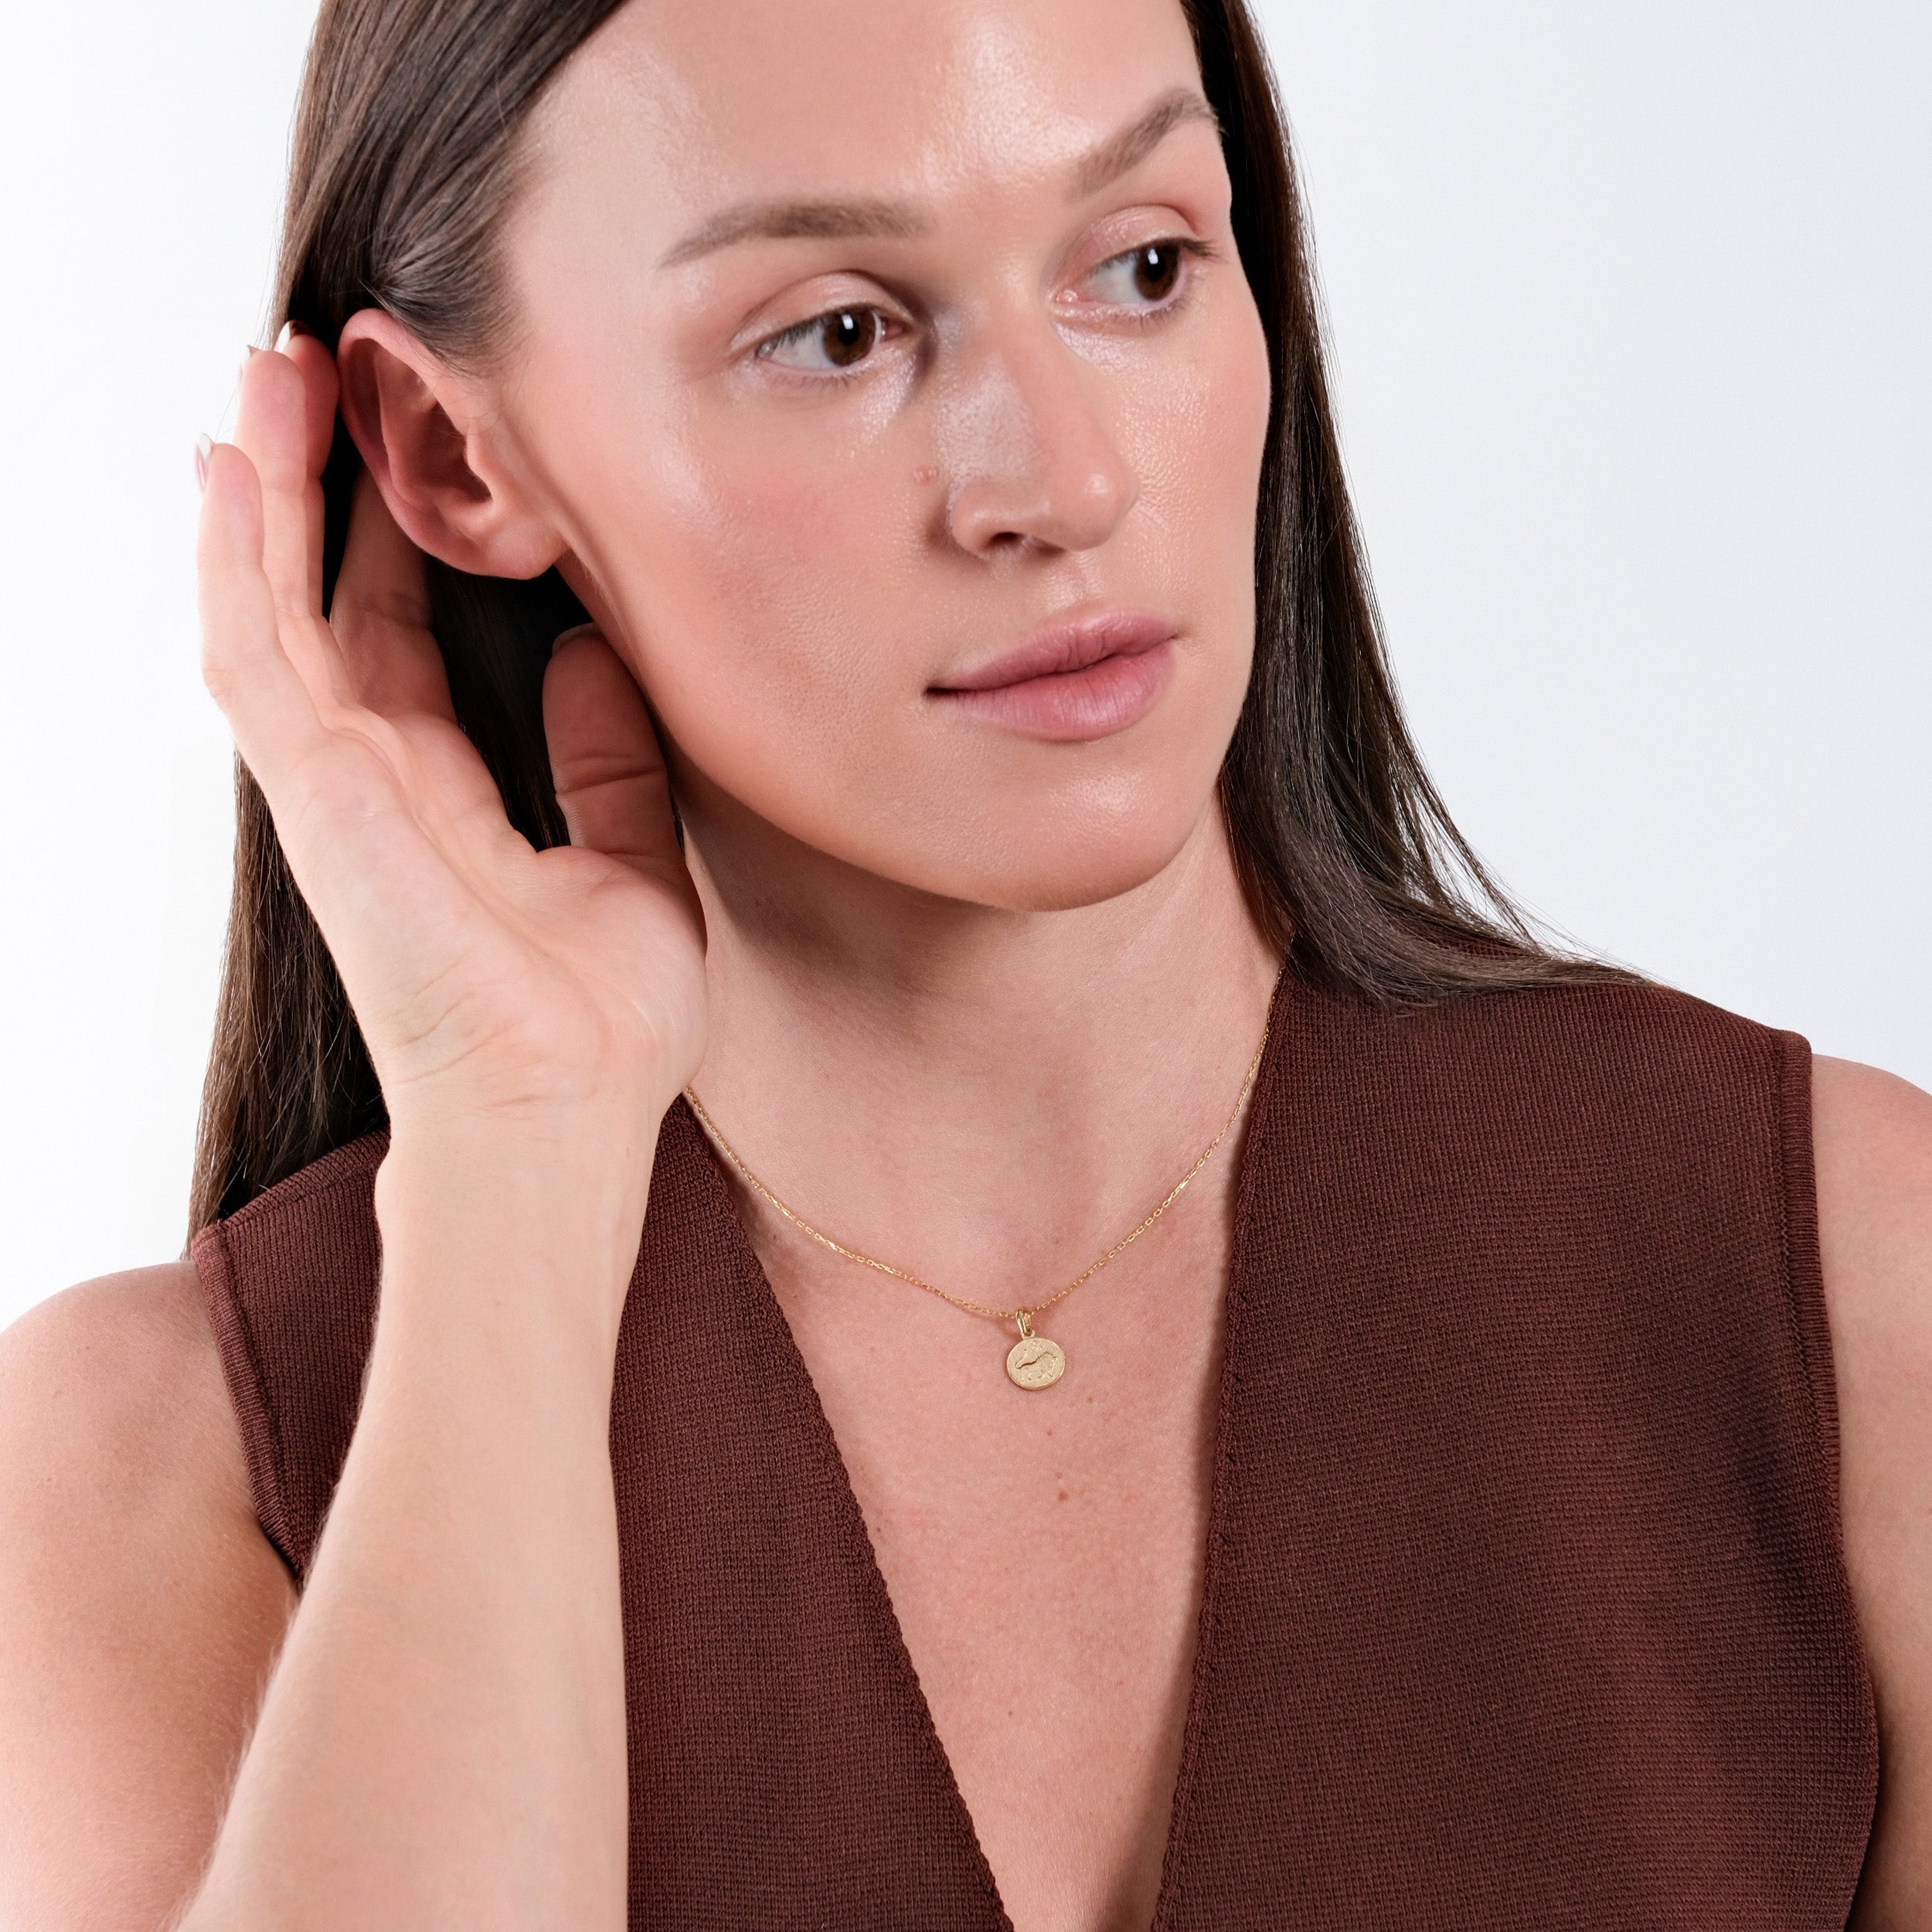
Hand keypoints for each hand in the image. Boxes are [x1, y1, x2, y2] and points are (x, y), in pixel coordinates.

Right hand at [197, 340, 705, 1164]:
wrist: (569, 1111)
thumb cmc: (599, 1023)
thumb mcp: (633, 860)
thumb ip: (606, 760)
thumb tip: (589, 656)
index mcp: (441, 793)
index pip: (396, 640)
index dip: (393, 544)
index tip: (411, 452)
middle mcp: (371, 780)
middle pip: (321, 599)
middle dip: (314, 484)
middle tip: (319, 370)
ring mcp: (332, 785)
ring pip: (270, 602)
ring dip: (263, 487)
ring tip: (269, 372)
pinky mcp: (316, 793)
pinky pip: (258, 653)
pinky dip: (240, 559)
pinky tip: (235, 466)